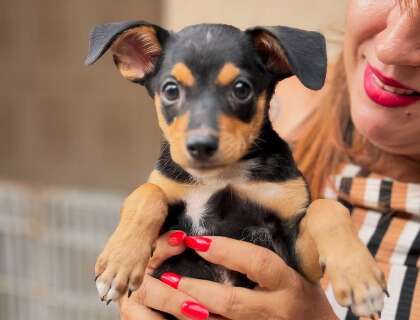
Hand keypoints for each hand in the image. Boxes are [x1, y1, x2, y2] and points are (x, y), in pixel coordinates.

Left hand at [119, 232, 337, 319]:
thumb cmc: (303, 299)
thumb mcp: (294, 273)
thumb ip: (267, 258)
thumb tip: (226, 232)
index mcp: (289, 285)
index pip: (258, 263)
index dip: (228, 251)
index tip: (196, 240)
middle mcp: (275, 310)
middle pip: (231, 301)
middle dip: (195, 288)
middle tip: (166, 274)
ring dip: (188, 310)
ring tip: (163, 293)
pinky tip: (176, 314)